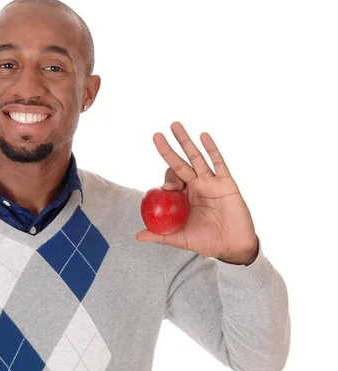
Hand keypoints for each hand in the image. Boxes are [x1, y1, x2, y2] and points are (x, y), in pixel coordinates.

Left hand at [136, 122, 258, 264]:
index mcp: (185, 197)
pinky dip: (211, 149)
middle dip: (168, 149)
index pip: (172, 180)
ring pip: (196, 158)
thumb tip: (138, 235)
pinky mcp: (226, 183)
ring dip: (185, 141)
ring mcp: (211, 182)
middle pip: (180, 163)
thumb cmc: (207, 241)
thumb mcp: (180, 238)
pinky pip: (218, 163)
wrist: (233, 246)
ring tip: (174, 125)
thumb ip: (160, 235)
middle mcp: (197, 186)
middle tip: (156, 135)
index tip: (166, 189)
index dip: (167, 180)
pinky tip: (203, 136)